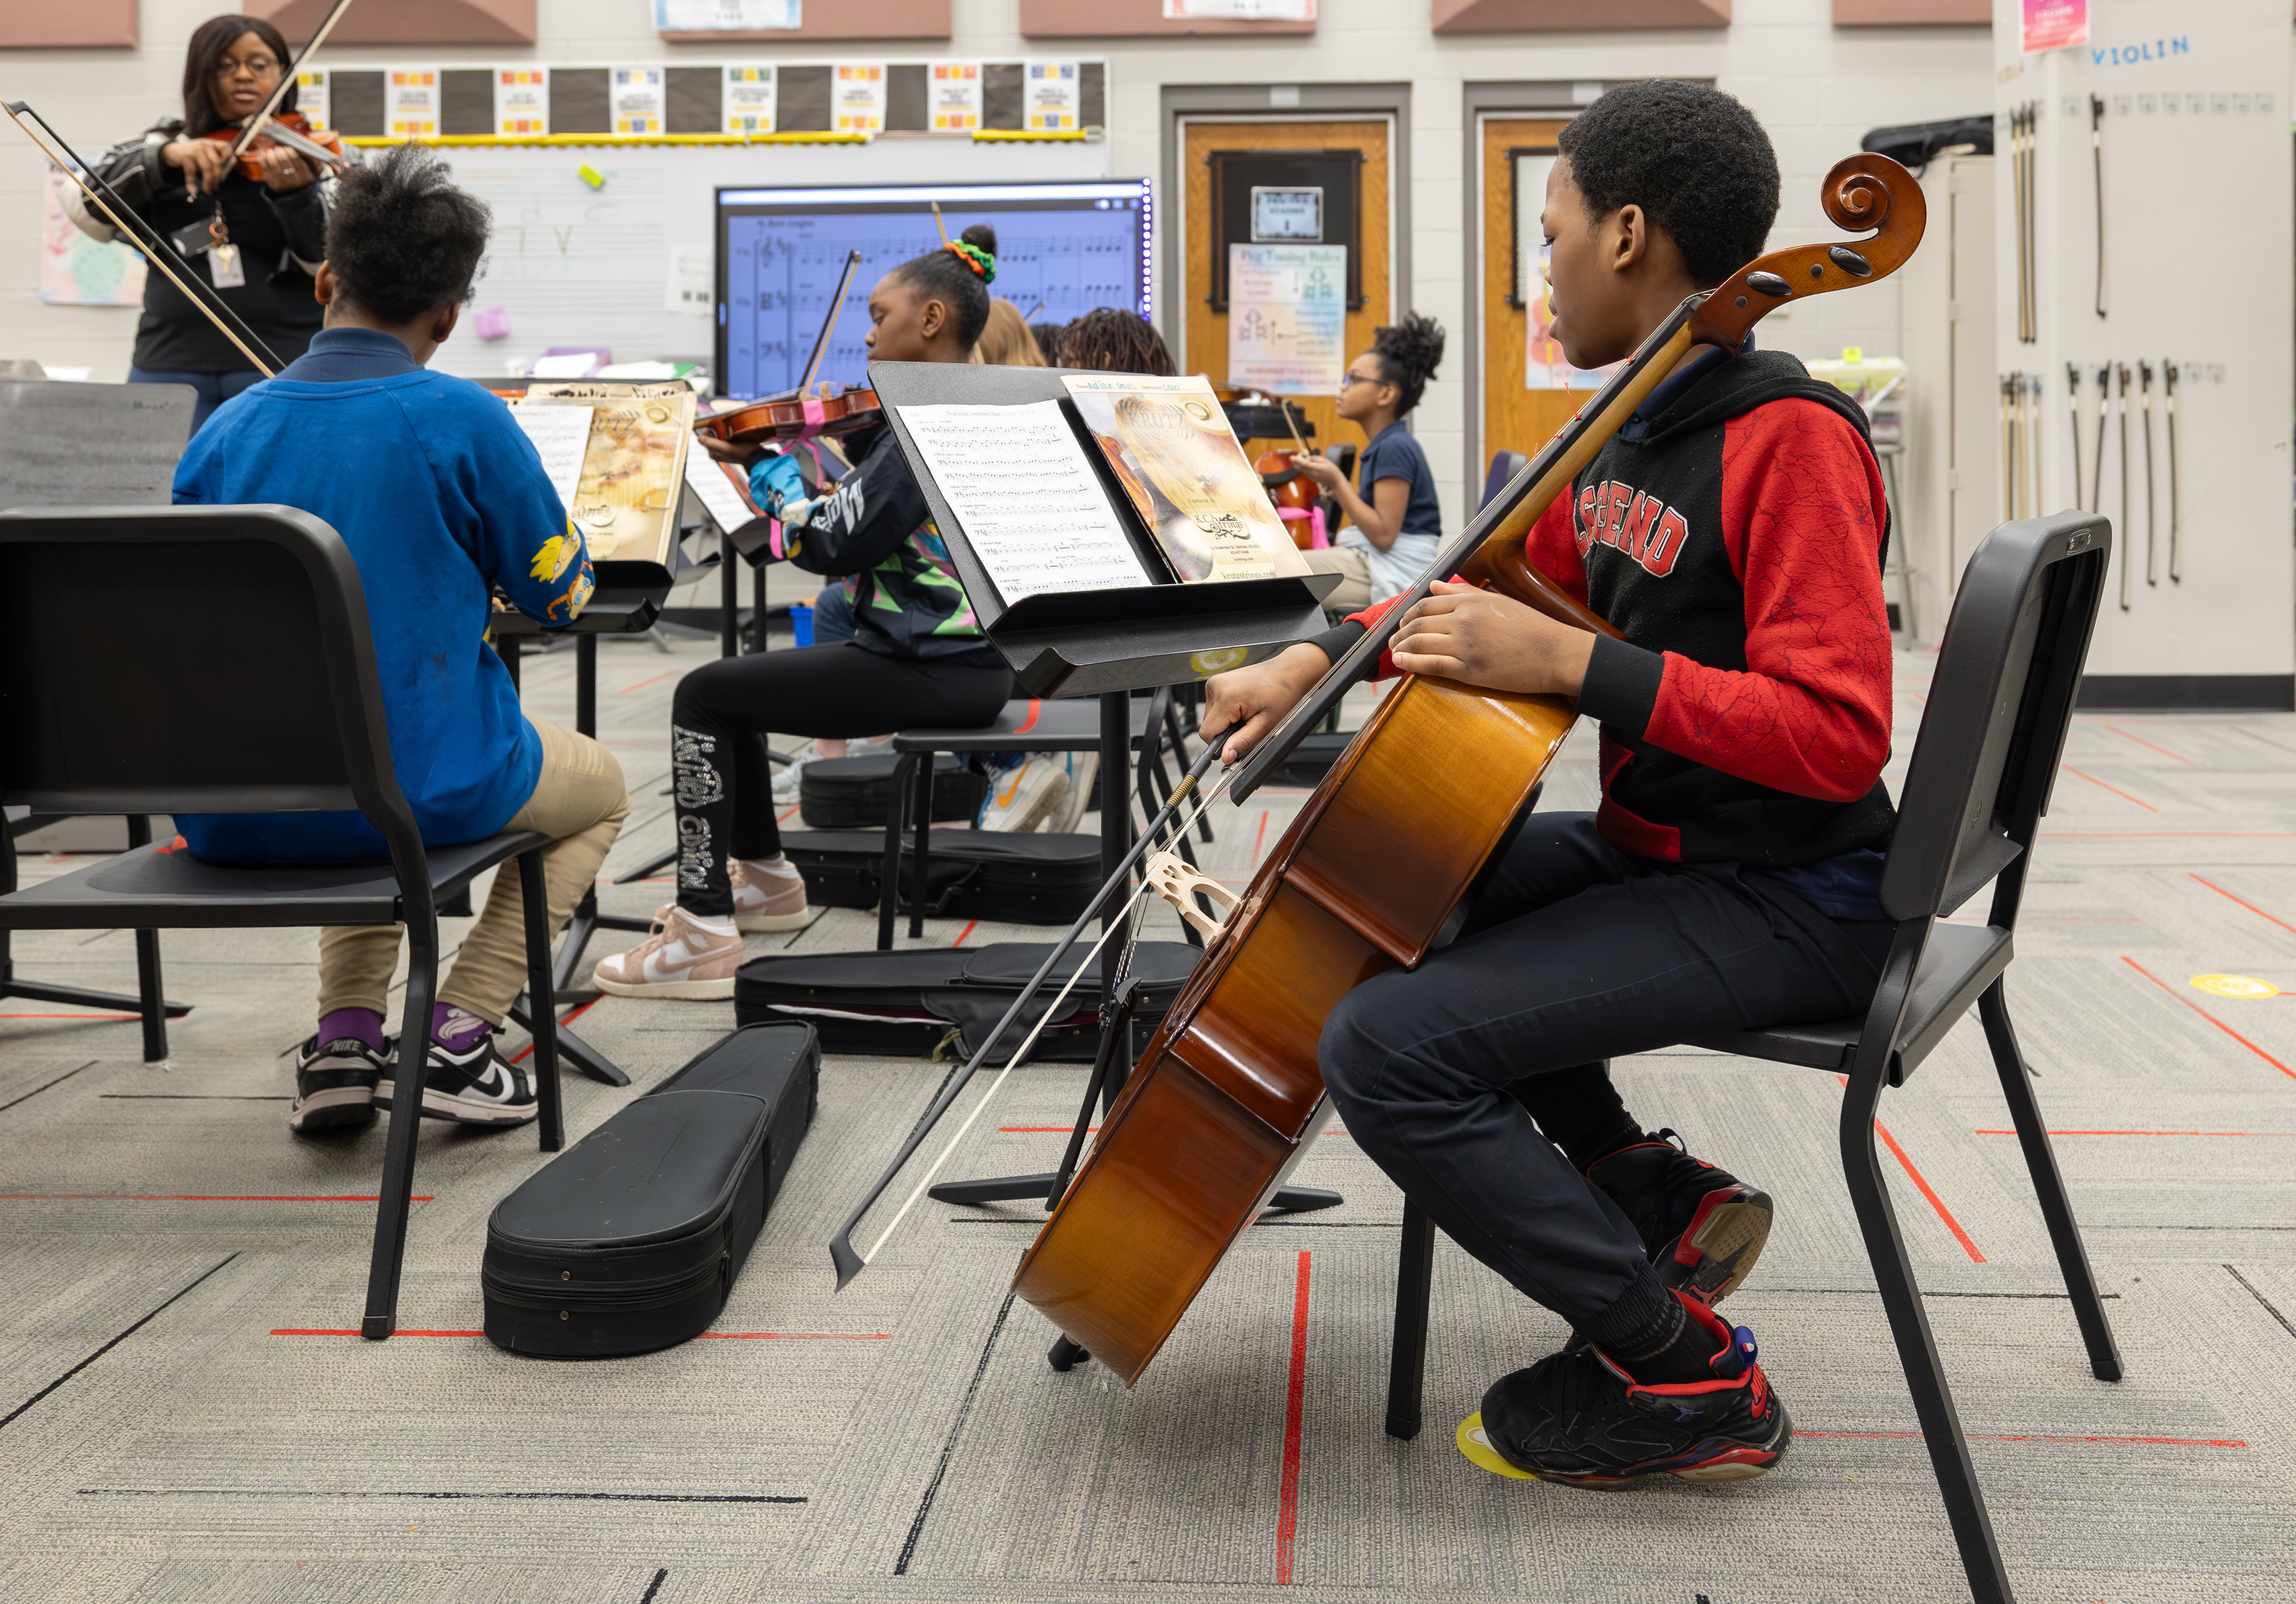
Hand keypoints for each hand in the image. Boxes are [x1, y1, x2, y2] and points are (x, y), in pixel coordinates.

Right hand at [162, 138, 234, 195]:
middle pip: (217, 163)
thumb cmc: (193, 156)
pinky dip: (192, 182)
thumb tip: (222, 178)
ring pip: (207, 168)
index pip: (226, 147)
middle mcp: (205, 146)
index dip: (228, 158)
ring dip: (208, 182)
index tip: (225, 168)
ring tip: (207, 191)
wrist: (172, 151)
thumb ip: (215, 162)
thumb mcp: (205, 155)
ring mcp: (195, 150)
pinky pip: (191, 171)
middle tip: (216, 188)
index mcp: (212, 145)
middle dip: (218, 178)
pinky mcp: (185, 156)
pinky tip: (193, 190)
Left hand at [255, 144, 316, 191]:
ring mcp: (283, 183)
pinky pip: (266, 169)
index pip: (296, 158)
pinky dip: (263, 160)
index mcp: (305, 176)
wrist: (296, 197)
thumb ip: (316, 164)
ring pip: (274, 164)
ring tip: (271, 151)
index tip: (288, 147)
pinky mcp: (273, 184)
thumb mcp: (315, 175)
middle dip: (280, 151)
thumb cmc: (304, 181)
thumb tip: (312, 153)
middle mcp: (294, 180)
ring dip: (271, 154)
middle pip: (284, 160)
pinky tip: (265, 156)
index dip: (289, 150)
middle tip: (278, 148)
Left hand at [697, 431, 764, 466]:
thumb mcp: (727, 448)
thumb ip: (712, 444)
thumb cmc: (743, 452)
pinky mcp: (730, 448)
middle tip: (727, 429)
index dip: (710, 429)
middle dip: (716, 430)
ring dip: (722, 431)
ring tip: (731, 431)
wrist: (757, 457)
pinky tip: (734, 433)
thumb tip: (698, 438)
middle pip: (711, 436)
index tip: (719, 427)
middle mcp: (716, 453)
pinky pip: (724, 438)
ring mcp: (723, 451)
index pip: (704, 437)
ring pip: (718, 436)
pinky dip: (727, 434)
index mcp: (712, 453)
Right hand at [1202, 642, 1328, 763]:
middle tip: (1248, 723)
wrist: (1287, 673)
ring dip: (1226, 721)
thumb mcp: (1265, 725)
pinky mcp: (1217, 682)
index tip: (1237, 741)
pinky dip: (1227, 712)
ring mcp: (1215, 682)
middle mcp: (1216, 686)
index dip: (1220, 744)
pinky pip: (1214, 707)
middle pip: (1208, 725)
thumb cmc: (1281, 694)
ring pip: (1211, 717)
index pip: (1207, 733)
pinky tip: (1242, 706)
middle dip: (1226, 731)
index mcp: (1226, 696)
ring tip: (1247, 713)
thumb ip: (1243, 742)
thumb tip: (1225, 757)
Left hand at [1297, 453, 1346, 494]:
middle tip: (1293, 458)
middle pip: (1300, 468)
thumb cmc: (1332, 470)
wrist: (1335, 481)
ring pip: (1302, 471)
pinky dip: (1303, 469)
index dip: (1297, 460)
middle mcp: (1312, 473)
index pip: (1304, 464)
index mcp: (1315, 468)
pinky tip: (1306, 465)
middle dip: (1296, 463)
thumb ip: (1316, 458)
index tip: (1291, 457)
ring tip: (1299, 460)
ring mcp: (1311, 477)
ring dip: (1299, 466)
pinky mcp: (1312, 479)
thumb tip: (1308, 458)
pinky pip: (1305, 473)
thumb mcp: (1325, 461)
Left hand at [1390, 580, 1595, 697]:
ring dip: (1402, 647)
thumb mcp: (1498, 601)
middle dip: (1401, 632)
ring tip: (1394, 651)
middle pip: (1419, 624)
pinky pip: (1432, 665)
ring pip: (1421, 643)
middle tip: (1393, 639)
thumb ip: (1463, 593)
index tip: (1403, 622)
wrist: (1556, 653)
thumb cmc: (1531, 627)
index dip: (1409, 614)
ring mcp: (1466, 646)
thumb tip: (1434, 585)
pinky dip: (1411, 663)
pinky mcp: (1470, 671)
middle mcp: (1464, 621)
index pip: (1427, 604)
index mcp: (1471, 602)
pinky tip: (1400, 662)